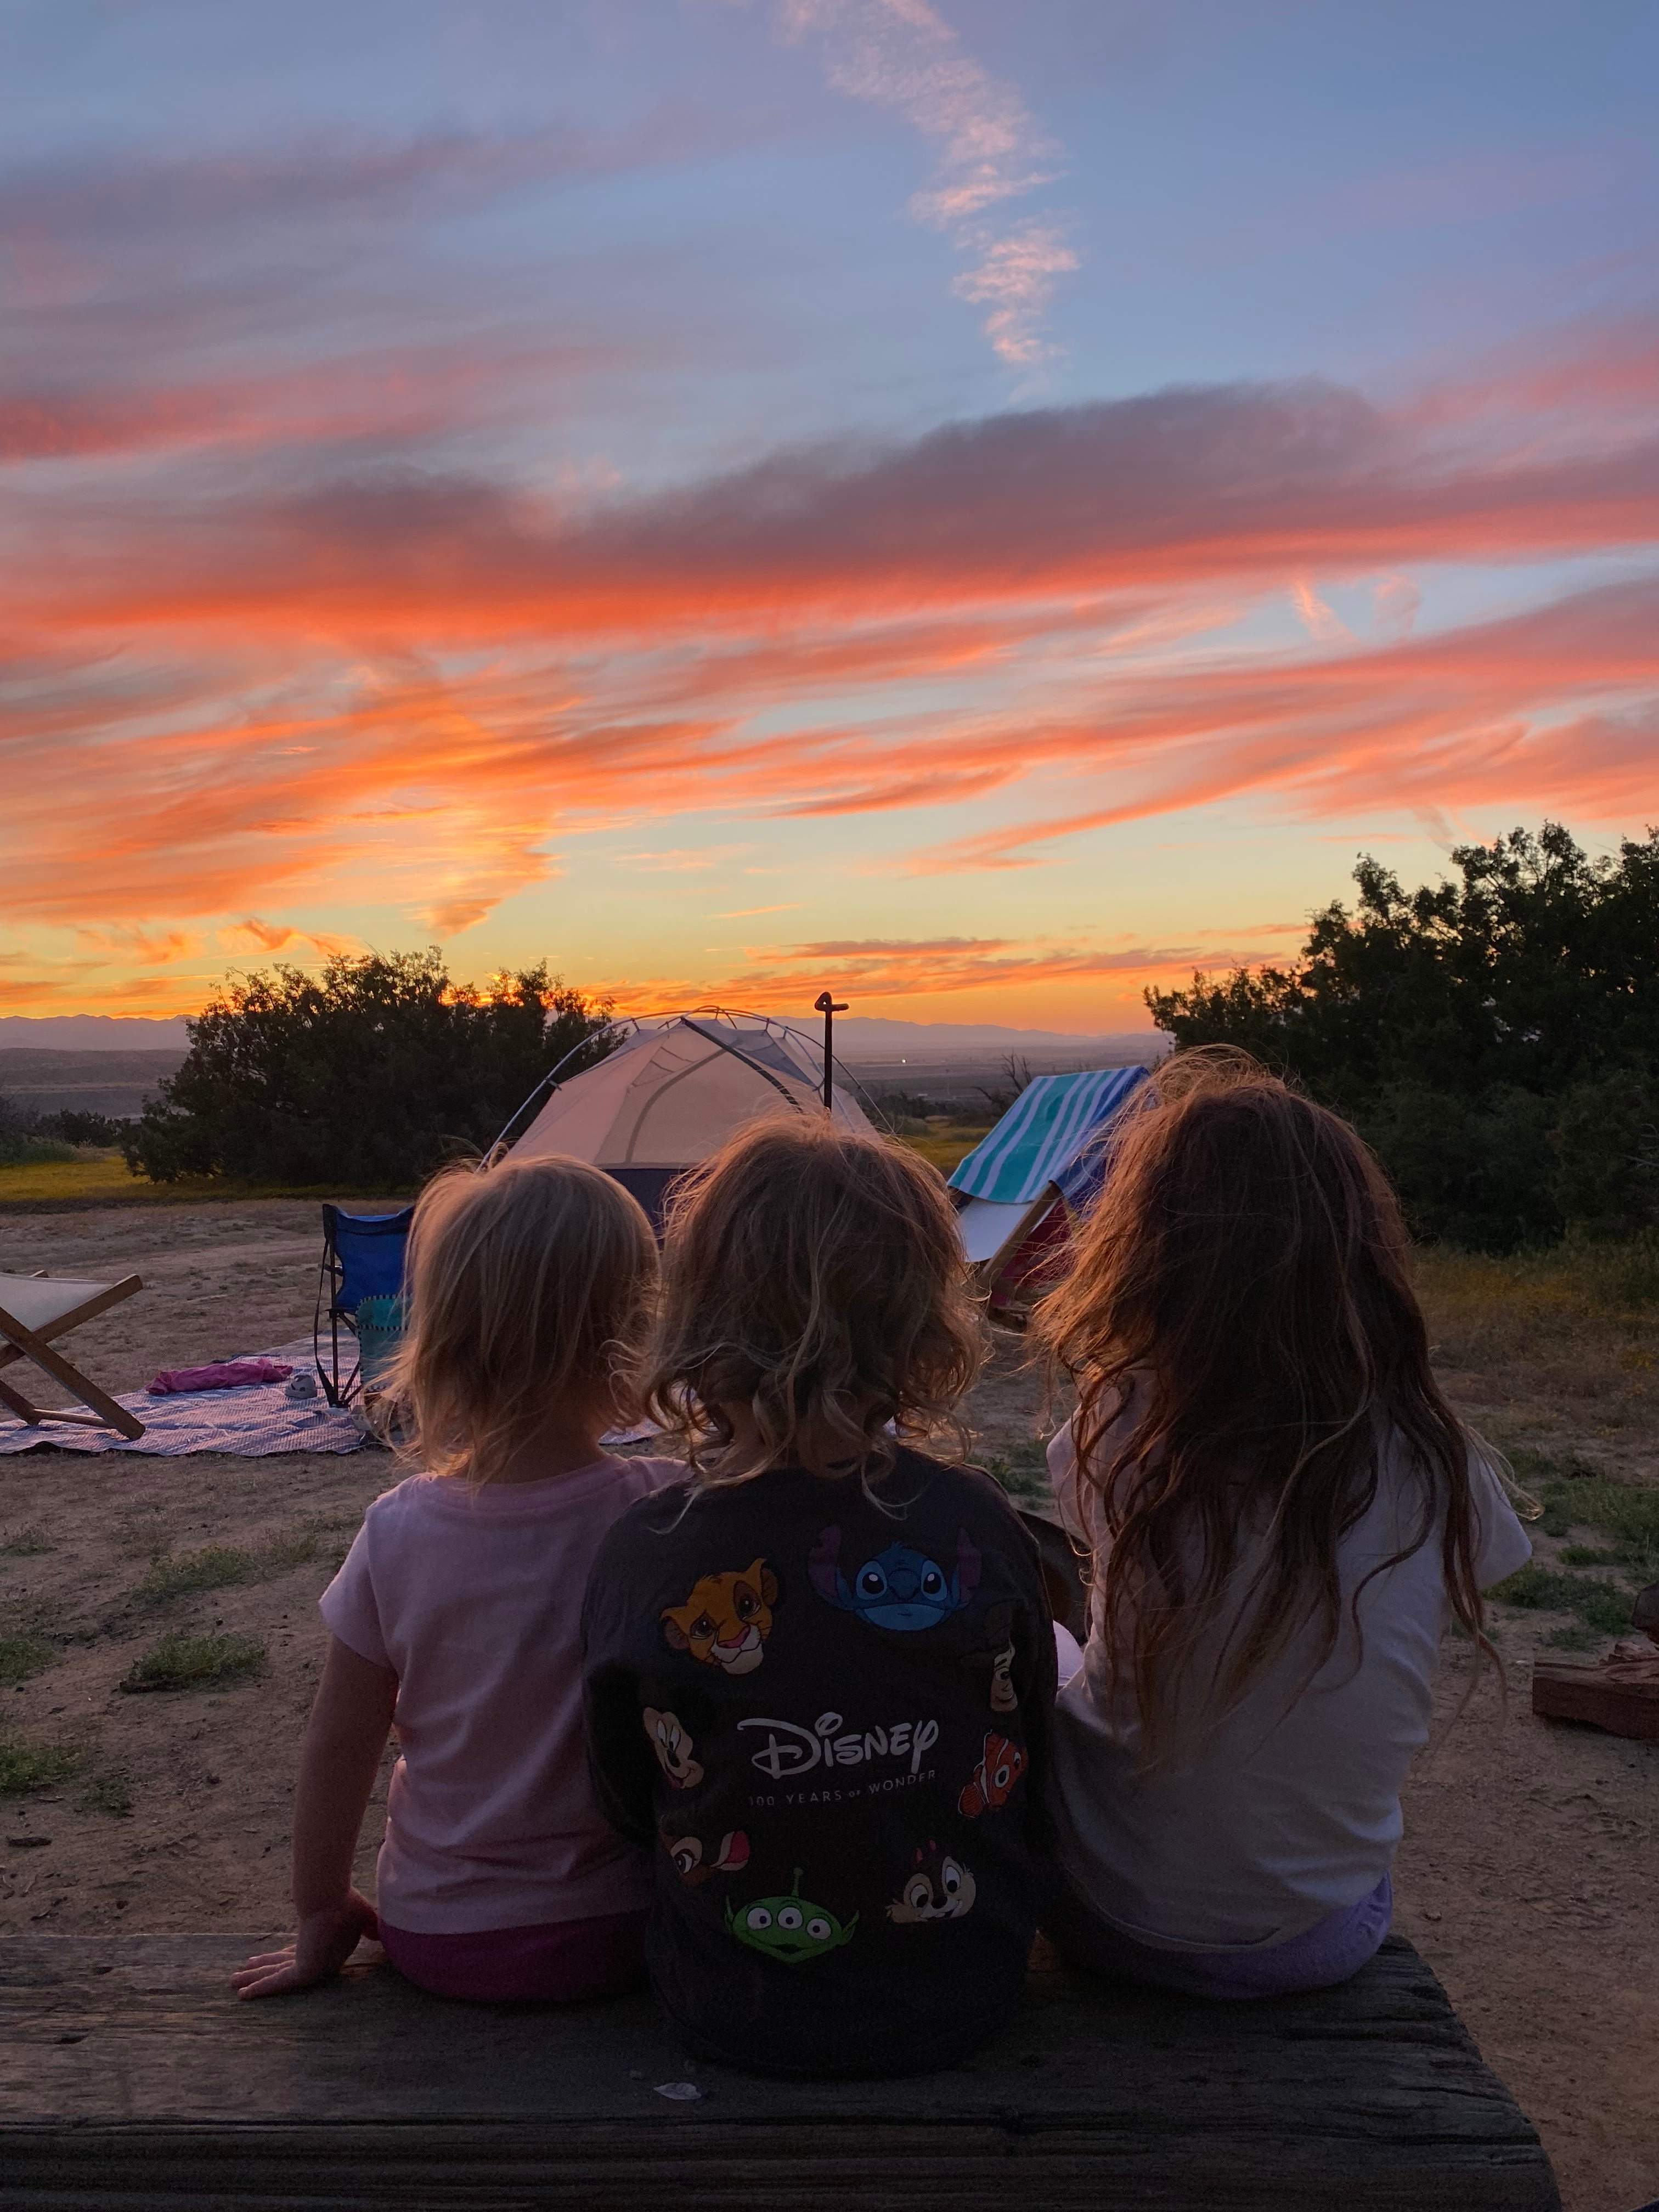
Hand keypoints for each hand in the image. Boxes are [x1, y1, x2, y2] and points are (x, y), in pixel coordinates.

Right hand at [230, 1890, 378, 1998]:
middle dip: (263, 1970)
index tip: (267, 1957)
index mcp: (328, 1948)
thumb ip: (369, 1925)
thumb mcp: (361, 1915)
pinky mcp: (304, 1969)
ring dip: (254, 1978)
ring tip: (232, 1981)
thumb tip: (378, 1930)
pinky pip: (277, 1982)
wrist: (330, 1899)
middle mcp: (318, 1960)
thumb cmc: (346, 1903)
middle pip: (285, 1966)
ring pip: (275, 1974)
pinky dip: (260, 1988)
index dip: (283, 1957)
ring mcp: (310, 1965)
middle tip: (243, 1971)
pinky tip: (243, 1994)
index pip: (300, 1956)